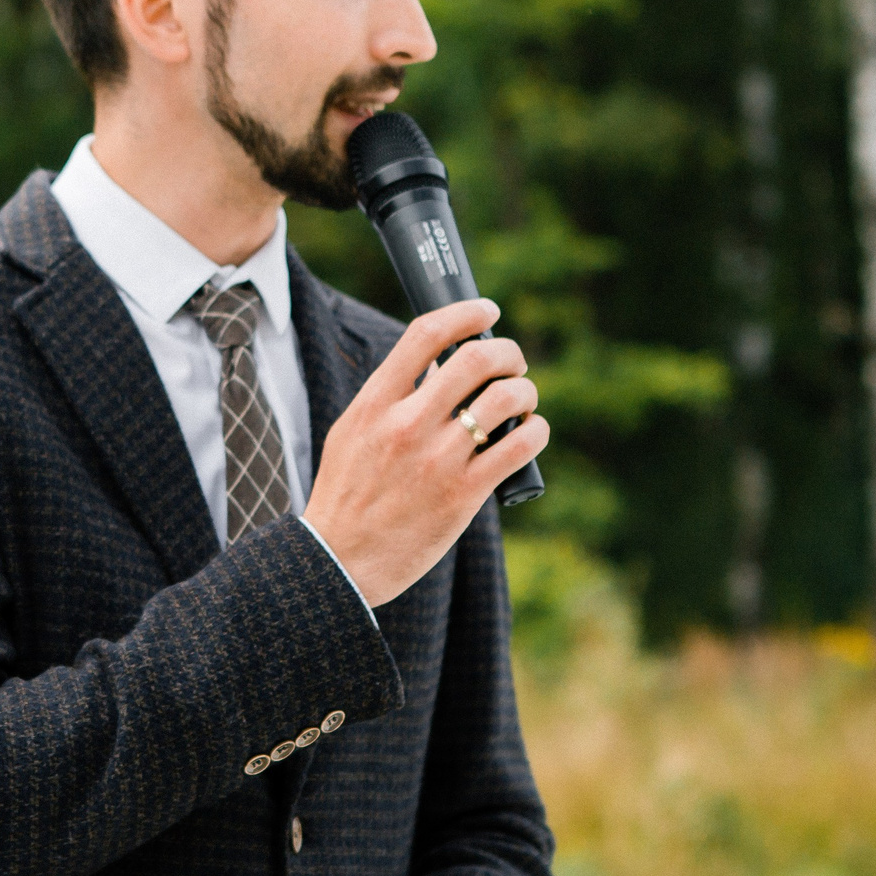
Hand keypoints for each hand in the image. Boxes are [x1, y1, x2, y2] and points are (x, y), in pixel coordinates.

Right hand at [301, 299, 547, 604]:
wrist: (339, 563)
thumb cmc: (346, 496)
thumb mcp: (351, 432)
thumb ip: (388, 398)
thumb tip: (434, 366)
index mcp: (376, 403)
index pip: (427, 334)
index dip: (466, 313)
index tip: (487, 312)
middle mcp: (408, 424)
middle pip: (475, 359)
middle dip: (507, 353)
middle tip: (512, 362)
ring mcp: (438, 460)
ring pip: (505, 399)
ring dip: (525, 392)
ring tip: (523, 401)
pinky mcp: (464, 495)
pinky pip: (520, 446)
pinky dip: (535, 431)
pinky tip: (530, 433)